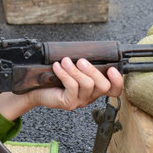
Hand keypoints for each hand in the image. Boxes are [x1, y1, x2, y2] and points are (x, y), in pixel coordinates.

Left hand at [0, 58, 122, 119]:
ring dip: (75, 71)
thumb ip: (80, 63)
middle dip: (93, 70)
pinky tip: (57, 67)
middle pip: (103, 86)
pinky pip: (71, 87)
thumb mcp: (71, 69)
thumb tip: (84, 49)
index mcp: (94, 88)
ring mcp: (79, 101)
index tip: (112, 69)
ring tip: (65, 61)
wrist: (36, 90)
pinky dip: (64, 74)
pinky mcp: (68, 103)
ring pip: (87, 86)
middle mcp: (90, 96)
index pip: (114, 90)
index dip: (117, 81)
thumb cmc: (54, 77)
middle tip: (80, 60)